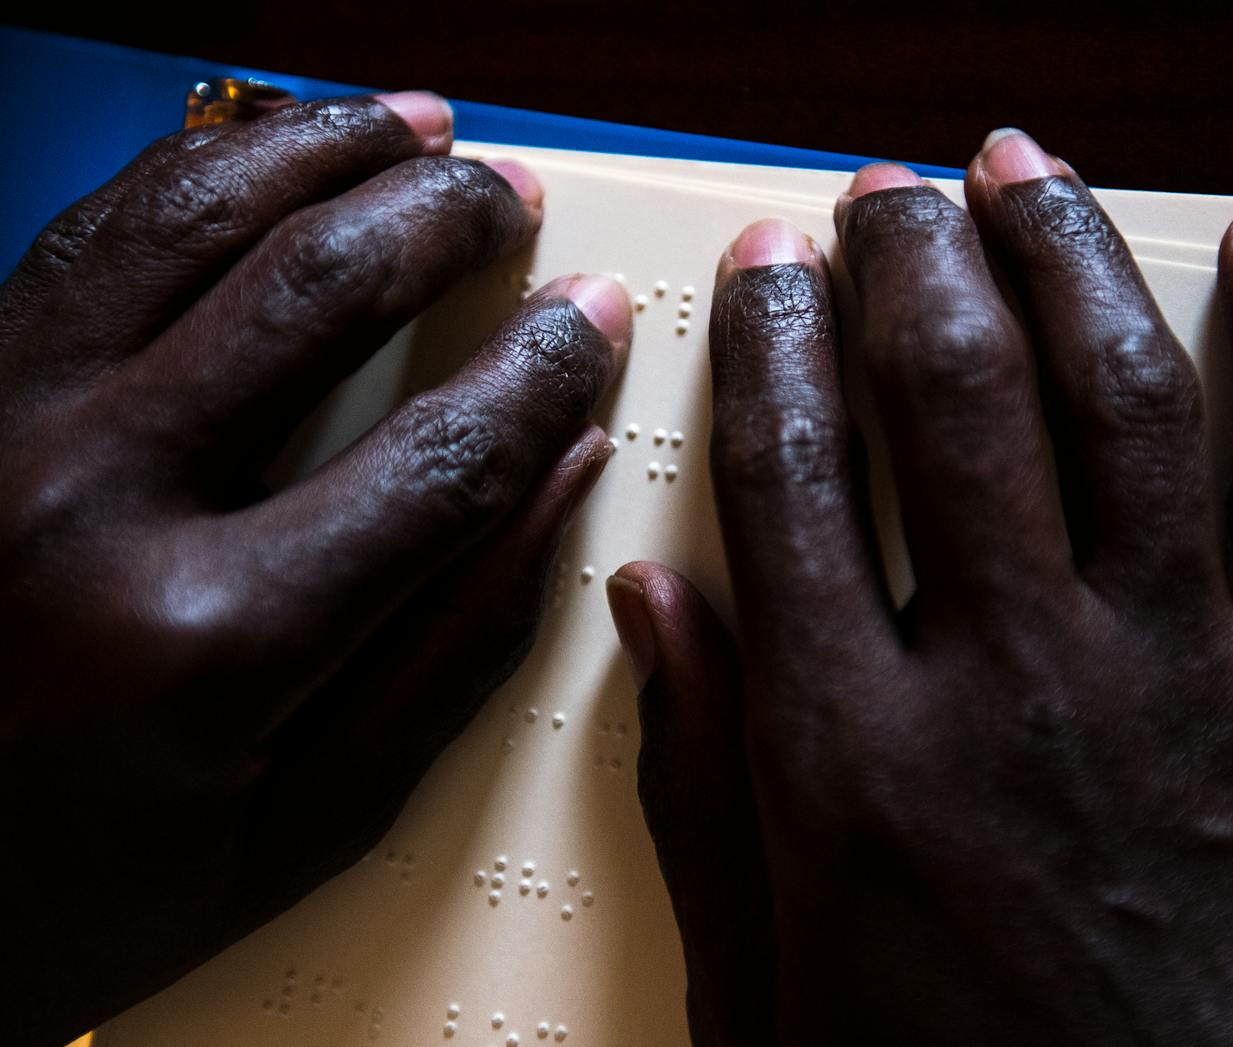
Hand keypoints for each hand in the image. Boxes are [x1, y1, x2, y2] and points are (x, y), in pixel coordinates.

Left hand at [0, 93, 628, 1044]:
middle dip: (443, 223)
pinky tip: (260, 160)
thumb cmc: (71, 889)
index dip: (539, 375)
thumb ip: (451, 648)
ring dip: (320, 150)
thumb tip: (555, 480)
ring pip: (186, 218)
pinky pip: (79, 236)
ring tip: (410, 126)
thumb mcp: (300, 823)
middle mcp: (86, 498)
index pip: (438, 457)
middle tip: (510, 198)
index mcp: (204, 638)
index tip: (590, 324)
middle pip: (317, 293)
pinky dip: (189, 175)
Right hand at [611, 130, 1232, 1043]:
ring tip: (1020, 169)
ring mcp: (1170, 674)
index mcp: (858, 760)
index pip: (790, 473)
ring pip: (1118, 395)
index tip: (763, 267)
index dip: (770, 341)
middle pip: (951, 394)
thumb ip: (705, 784)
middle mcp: (1014, 683)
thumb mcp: (771, 984)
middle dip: (904, 259)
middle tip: (879, 192)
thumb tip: (655, 608)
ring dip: (1062, 255)